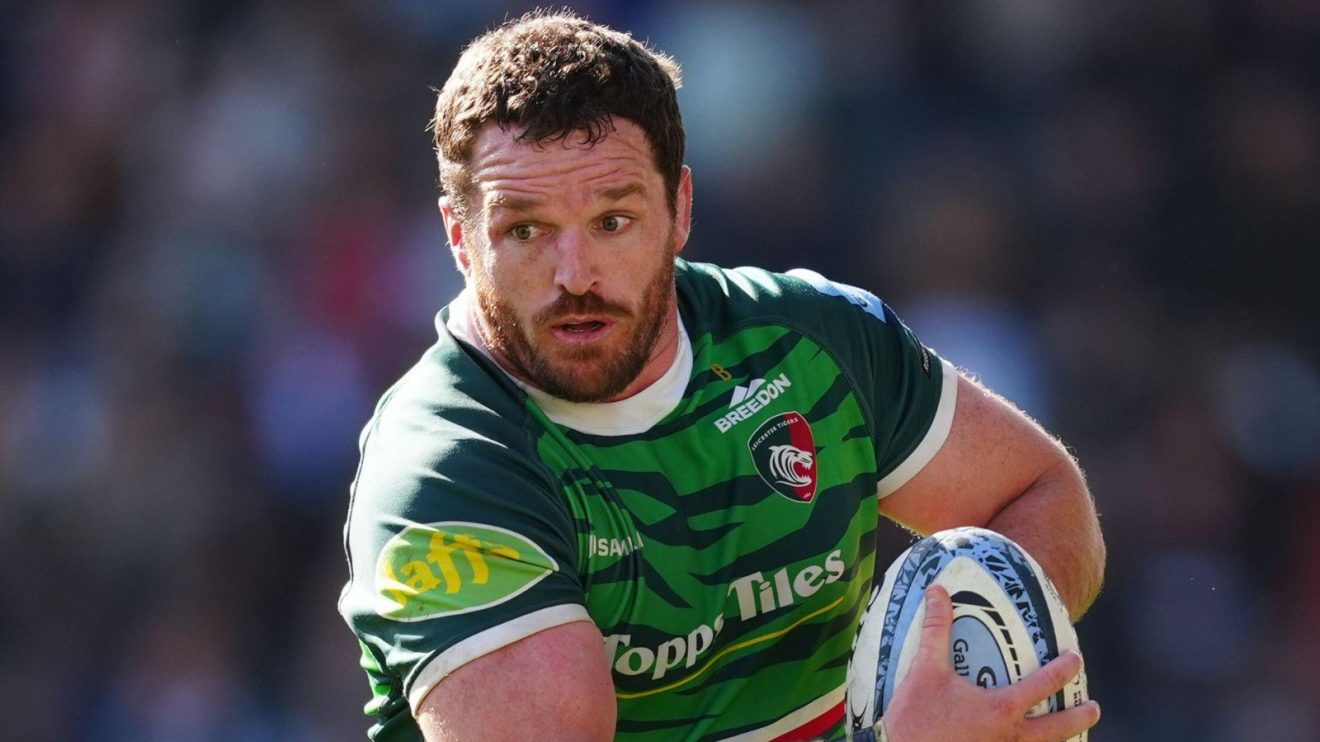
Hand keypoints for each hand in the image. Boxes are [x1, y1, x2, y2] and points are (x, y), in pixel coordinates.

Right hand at [881, 585, 1100, 741]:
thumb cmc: (916, 717)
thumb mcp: (925, 669)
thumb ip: (936, 629)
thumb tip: (937, 591)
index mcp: (1002, 708)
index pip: (1043, 684)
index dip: (1063, 669)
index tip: (1075, 658)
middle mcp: (1010, 736)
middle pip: (1057, 728)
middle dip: (1079, 716)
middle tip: (1094, 707)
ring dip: (1061, 739)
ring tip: (1072, 735)